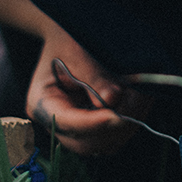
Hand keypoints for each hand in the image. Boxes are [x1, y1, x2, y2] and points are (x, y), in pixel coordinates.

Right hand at [26, 27, 150, 156]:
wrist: (72, 36)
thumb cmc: (71, 39)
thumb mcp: (77, 51)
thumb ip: (93, 76)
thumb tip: (112, 99)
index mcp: (42, 102)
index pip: (65, 122)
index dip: (92, 123)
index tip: (116, 115)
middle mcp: (57, 122)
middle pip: (85, 143)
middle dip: (112, 126)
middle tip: (135, 100)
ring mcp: (77, 128)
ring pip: (104, 144)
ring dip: (126, 125)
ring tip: (139, 95)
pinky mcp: (95, 127)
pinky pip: (115, 136)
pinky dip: (129, 122)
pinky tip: (138, 99)